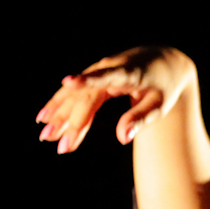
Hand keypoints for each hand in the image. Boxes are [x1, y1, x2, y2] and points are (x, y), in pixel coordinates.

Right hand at [35, 46, 195, 153]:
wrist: (162, 62)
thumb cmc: (163, 87)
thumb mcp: (159, 104)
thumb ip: (141, 119)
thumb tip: (122, 138)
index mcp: (129, 73)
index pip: (106, 77)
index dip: (86, 80)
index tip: (68, 82)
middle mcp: (109, 68)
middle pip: (86, 96)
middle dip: (71, 121)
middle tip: (59, 146)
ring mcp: (98, 72)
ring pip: (76, 94)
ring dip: (59, 115)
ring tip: (45, 135)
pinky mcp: (93, 76)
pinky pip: (75, 94)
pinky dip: (61, 106)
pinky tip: (45, 118)